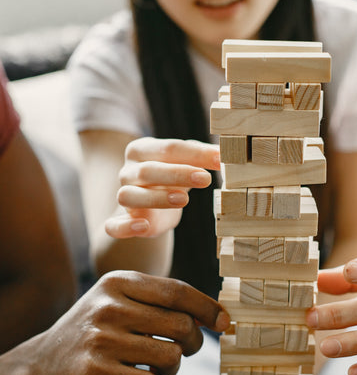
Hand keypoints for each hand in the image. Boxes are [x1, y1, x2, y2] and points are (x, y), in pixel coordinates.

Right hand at [30, 271, 229, 374]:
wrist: (45, 362)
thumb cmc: (98, 328)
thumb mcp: (121, 300)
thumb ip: (161, 302)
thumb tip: (212, 314)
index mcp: (119, 282)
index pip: (178, 291)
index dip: (207, 307)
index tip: (225, 321)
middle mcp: (109, 306)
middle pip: (180, 325)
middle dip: (194, 342)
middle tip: (187, 349)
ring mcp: (100, 339)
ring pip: (171, 357)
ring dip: (174, 368)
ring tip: (161, 368)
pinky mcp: (95, 372)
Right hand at [105, 138, 219, 237]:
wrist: (149, 207)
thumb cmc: (171, 179)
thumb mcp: (186, 164)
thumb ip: (201, 157)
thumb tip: (225, 151)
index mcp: (143, 151)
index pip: (169, 148)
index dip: (196, 153)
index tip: (220, 158)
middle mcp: (128, 172)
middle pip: (148, 170)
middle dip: (178, 174)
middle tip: (205, 179)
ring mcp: (122, 196)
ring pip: (129, 196)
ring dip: (156, 198)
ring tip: (184, 200)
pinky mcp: (120, 222)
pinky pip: (113, 225)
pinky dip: (125, 227)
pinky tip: (143, 226)